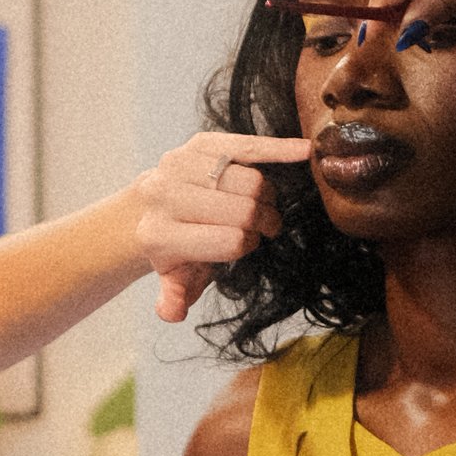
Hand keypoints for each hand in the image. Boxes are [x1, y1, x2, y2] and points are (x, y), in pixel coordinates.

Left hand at [132, 128, 312, 324]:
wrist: (150, 206)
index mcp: (160, 234)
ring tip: (260, 205)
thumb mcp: (176, 278)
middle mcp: (165, 196)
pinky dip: (279, 149)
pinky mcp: (200, 143)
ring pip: (252, 180)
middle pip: (245, 209)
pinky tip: (305, 152)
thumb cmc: (175, 246)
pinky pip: (248, 145)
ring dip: (267, 196)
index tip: (245, 244)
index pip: (231, 241)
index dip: (247, 245)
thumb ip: (176, 297)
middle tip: (264, 226)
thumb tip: (172, 312)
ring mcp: (180, 164)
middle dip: (263, 220)